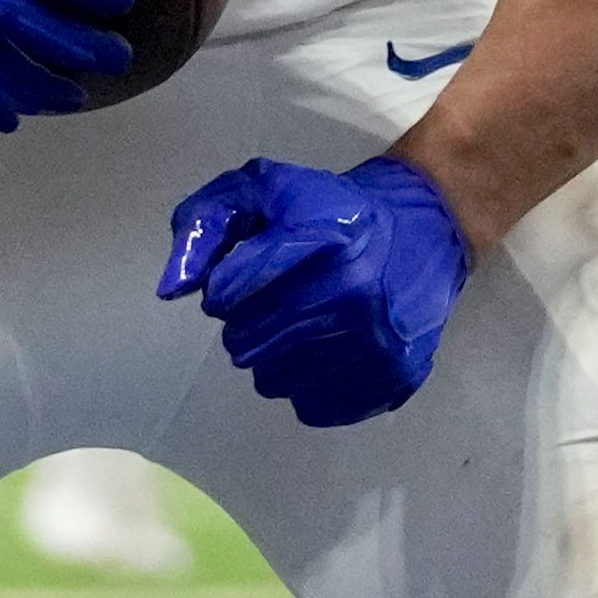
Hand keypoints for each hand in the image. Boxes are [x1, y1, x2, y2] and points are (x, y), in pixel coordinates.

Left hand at [158, 154, 471, 429]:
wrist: (425, 228)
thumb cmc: (333, 210)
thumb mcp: (263, 189)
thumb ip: (205, 223)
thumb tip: (172, 290)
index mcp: (319, 238)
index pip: (225, 293)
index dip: (224, 286)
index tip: (247, 274)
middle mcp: (351, 293)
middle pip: (244, 343)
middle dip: (246, 323)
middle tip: (279, 299)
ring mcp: (375, 341)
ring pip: (272, 381)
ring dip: (274, 356)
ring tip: (304, 323)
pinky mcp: (391, 377)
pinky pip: (310, 408)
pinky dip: (307, 384)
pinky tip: (328, 349)